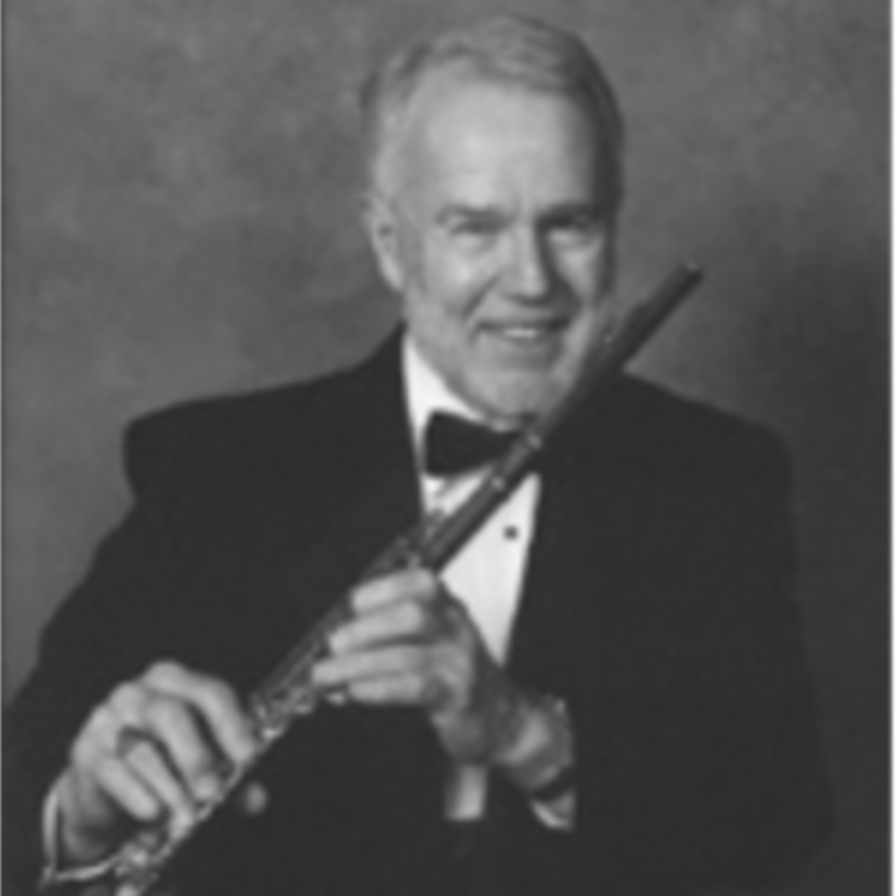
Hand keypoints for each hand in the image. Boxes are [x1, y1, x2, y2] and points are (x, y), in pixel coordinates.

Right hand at [55, 661, 258, 864]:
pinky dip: (138, 796)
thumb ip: (230, 775)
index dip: (232, 725)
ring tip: (187, 816)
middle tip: (212, 792)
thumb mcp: (200, 762)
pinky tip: (153, 814)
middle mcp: (141, 692)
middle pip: (172, 715)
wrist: (105, 789)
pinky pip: (114, 773)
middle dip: (196, 757)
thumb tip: (255, 797)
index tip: (247, 757)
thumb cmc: (162, 761)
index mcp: (177, 681)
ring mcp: (109, 718)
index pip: (211, 693)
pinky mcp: (87, 751)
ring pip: (142, 750)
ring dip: (170, 788)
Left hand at [312, 568, 519, 763]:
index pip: (418, 583)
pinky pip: (416, 687)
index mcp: (447, 606)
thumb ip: (392, 631)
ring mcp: (459, 662)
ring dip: (359, 664)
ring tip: (329, 674)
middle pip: (412, 615)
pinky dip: (379, 688)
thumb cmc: (455, 673)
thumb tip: (340, 636)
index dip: (380, 590)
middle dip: (366, 628)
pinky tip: (358, 690)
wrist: (501, 714)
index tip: (352, 605)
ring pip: (407, 656)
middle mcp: (456, 628)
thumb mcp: (432, 639)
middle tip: (335, 644)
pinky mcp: (457, 697)